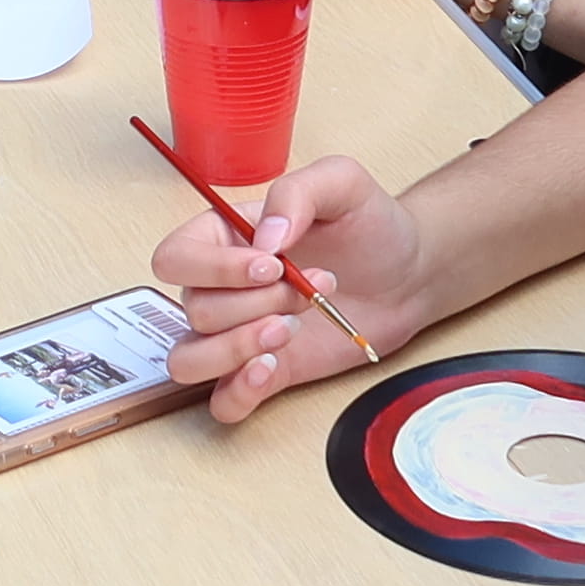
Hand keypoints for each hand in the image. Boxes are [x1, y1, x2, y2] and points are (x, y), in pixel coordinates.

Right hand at [155, 156, 429, 420]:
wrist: (408, 274)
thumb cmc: (369, 225)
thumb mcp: (341, 184)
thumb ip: (296, 194)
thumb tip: (265, 239)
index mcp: (223, 237)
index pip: (176, 258)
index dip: (214, 268)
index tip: (271, 266)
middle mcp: (220, 288)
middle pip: (195, 309)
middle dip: (255, 304)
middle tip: (308, 289)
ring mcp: (238, 334)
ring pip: (190, 360)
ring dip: (236, 349)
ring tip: (290, 330)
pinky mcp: (264, 373)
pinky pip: (222, 401)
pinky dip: (239, 391)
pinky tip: (272, 368)